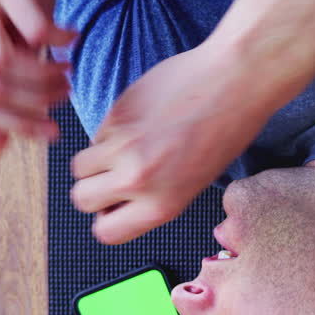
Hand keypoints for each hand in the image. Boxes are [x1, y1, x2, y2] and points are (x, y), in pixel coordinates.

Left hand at [0, 0, 74, 159]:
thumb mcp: (13, 52)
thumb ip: (1, 100)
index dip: (16, 126)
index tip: (51, 133)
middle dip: (34, 104)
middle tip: (65, 98)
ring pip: (2, 65)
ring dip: (44, 78)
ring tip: (69, 71)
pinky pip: (32, 27)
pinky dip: (58, 41)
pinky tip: (73, 38)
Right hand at [68, 45, 272, 244]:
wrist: (233, 81)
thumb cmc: (226, 131)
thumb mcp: (195, 183)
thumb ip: (154, 198)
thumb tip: (119, 203)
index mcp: (161, 204)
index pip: (106, 232)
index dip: (107, 219)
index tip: (114, 208)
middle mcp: (137, 180)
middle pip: (82, 199)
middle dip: (95, 191)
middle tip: (115, 178)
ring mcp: (121, 146)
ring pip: (80, 166)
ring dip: (97, 162)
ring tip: (126, 150)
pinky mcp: (115, 114)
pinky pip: (96, 135)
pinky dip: (110, 134)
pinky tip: (140, 124)